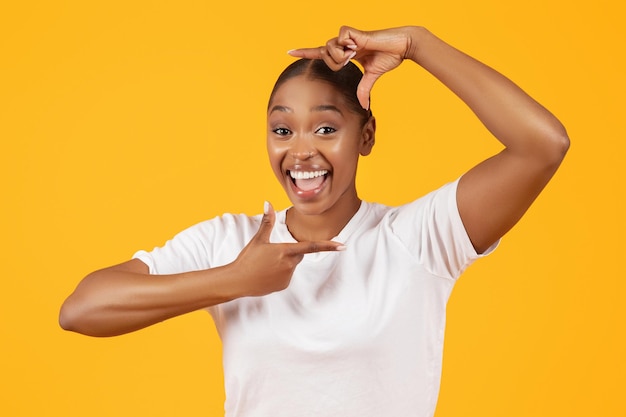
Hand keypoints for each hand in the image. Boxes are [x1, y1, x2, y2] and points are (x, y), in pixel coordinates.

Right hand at [231, 202, 344, 296]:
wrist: (236, 281)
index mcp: (285, 250)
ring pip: (292, 265)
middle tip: (271, 254)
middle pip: (299, 254)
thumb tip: (267, 202)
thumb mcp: (258, 239)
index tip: (342, 246)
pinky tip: (265, 275)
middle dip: (289, 251)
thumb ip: (267, 221)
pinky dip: (279, 273)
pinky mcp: (283, 285)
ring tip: (265, 265)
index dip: (329, 245)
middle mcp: (289, 264)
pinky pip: (286, 276)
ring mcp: (287, 277)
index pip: (312, 246)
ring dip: (283, 263)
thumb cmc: (247, 258)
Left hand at [288, 26, 416, 108]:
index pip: (321, 53)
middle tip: (353, 59)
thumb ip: (363, 89)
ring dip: (343, 56)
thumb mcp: (372, 77)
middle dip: (337, 62)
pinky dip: (349, 47)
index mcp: (345, 53)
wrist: (401, 46)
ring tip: (358, 51)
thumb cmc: (388, 57)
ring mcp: (345, 37)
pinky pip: (339, 42)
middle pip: (324, 55)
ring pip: (329, 49)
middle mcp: (342, 43)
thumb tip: (364, 106)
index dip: (305, 52)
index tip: (290, 52)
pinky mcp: (349, 31)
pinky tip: (359, 44)